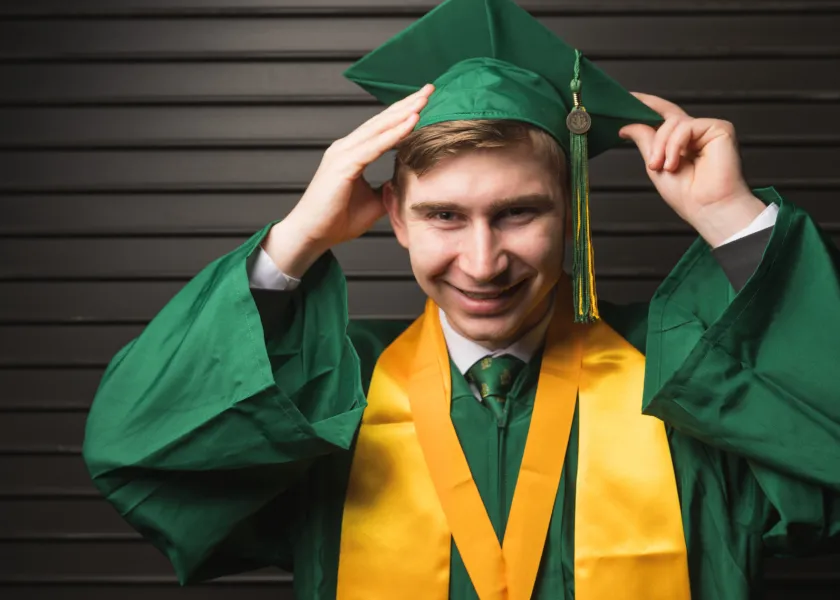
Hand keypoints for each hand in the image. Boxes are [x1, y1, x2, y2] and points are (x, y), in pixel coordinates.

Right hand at [264, 84, 434, 275]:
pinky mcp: (342, 165)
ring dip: (403, 112)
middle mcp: (346, 147)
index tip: (425, 102)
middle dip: (407, 103)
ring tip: (424, 99)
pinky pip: (374, 146)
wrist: (312, 235)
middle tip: (430, 88)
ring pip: (379, 127)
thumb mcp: (373, 202)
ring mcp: (342, 154)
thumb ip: (388, 188)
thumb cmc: (337, 220)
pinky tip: (411, 122)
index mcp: (352, 153)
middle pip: (382, 120)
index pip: (382, 128)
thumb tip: (406, 182)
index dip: (403, 113)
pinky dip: (394, 133)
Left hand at [619, 93, 765, 246]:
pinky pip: (686, 126)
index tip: (628, 98)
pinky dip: (675, 145)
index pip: (663, 116)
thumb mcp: (655, 165)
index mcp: (681, 142)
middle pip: (667, 117)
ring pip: (673, 123)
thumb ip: (645, 141)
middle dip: (652, 133)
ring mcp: (707, 129)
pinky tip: (675, 162)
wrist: (707, 207)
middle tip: (647, 157)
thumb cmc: (687, 195)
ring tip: (664, 167)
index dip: (647, 105)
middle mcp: (695, 133)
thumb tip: (628, 125)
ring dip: (662, 146)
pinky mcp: (719, 128)